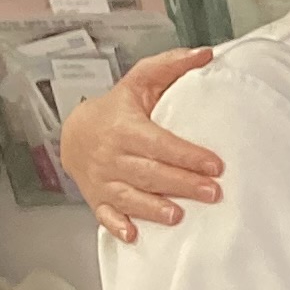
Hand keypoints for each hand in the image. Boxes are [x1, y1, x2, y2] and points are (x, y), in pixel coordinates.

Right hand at [61, 44, 222, 239]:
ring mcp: (104, 180)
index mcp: (125, 128)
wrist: (74, 132)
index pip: (159, 143)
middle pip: (149, 172)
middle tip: (212, 193)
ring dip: (154, 207)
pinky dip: (117, 225)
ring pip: (130, 196)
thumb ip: (170, 66)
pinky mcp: (98, 199)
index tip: (215, 164)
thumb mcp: (139, 82)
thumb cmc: (116, 109)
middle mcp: (113, 156)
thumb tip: (205, 54)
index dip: (187, 154)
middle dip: (181, 183)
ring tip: (179, 216)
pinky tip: (134, 234)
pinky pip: (105, 215)